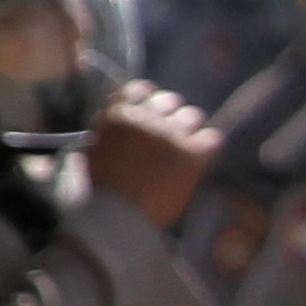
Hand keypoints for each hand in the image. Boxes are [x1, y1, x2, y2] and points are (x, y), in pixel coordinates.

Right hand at [86, 84, 217, 230]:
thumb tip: (117, 123)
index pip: (139, 89)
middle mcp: (146, 118)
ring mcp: (171, 134)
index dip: (147, 99)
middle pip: (169, 101)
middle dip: (169, 115)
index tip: (150, 111)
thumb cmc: (97, 190)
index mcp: (117, 115)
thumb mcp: (92, 151)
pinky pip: (213, 137)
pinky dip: (208, 146)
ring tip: (184, 147)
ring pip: (192, 116)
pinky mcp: (193, 153)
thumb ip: (109, 131)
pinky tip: (200, 157)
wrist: (115, 216)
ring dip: (189, 129)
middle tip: (168, 134)